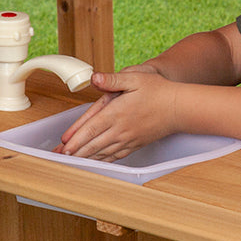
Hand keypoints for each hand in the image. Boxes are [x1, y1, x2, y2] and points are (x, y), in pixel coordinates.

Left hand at [58, 67, 176, 160]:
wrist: (180, 108)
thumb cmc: (158, 91)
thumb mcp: (135, 78)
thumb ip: (113, 79)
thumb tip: (95, 78)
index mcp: (117, 113)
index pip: (91, 127)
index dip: (76, 137)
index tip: (64, 144)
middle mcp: (121, 129)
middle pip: (93, 144)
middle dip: (75, 151)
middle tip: (60, 157)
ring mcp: (129, 139)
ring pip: (103, 152)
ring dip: (86, 158)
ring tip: (72, 162)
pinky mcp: (136, 144)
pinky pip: (116, 155)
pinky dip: (103, 160)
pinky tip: (96, 162)